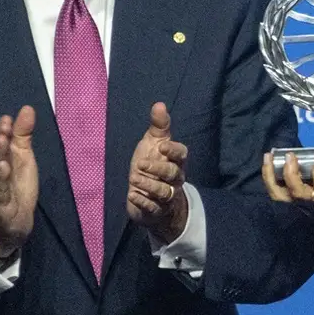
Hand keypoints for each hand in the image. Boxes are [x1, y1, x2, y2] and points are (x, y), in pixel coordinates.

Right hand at [0, 106, 38, 259]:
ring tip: (3, 143)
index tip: (7, 118)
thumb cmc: (17, 184)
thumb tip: (27, 108)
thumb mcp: (23, 157)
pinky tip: (4, 168)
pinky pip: (0, 191)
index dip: (1, 130)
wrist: (11, 221)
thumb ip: (23, 134)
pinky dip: (1, 181)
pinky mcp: (1, 203)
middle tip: (4, 126)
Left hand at [126, 103, 189, 244]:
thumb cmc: (152, 164)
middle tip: (140, 164)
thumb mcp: (153, 143)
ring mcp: (166, 196)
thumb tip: (159, 104)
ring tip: (134, 178)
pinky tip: (132, 195)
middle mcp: (174, 179)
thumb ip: (159, 126)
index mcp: (175, 161)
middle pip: (172, 174)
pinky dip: (142, 201)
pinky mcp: (156, 210)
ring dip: (149, 185)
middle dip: (158, 169)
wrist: (148, 195)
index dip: (173, 151)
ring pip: (163, 192)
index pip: (181, 155)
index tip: (161, 146)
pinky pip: (152, 207)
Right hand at [262, 150, 313, 230]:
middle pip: (280, 196)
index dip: (268, 177)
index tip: (268, 157)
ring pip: (298, 192)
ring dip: (291, 174)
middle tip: (270, 157)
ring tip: (291, 157)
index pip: (278, 192)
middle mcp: (310, 201)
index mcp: (305, 197)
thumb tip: (313, 151)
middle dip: (270, 176)